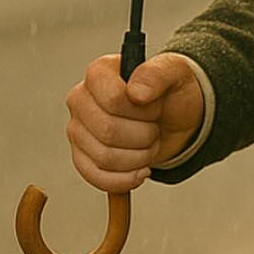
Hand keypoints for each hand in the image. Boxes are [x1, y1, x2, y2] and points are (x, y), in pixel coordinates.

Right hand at [65, 52, 204, 192]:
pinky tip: (141, 170)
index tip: (155, 107)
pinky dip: (125, 180)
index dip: (142, 111)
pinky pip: (97, 178)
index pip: (112, 99)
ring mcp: (78, 130)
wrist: (173, 119)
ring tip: (148, 145)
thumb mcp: (175, 73)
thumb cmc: (170, 93)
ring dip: (139, 158)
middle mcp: (81, 100)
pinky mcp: (82, 157)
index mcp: (98, 73)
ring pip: (105, 158)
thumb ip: (157, 74)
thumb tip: (136, 93)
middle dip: (144, 137)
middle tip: (155, 129)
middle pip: (108, 132)